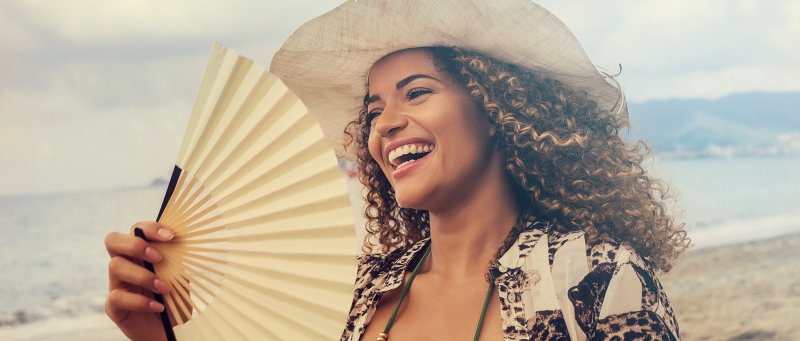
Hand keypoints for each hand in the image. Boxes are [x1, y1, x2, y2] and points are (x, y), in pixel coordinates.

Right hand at [104, 221, 173, 340]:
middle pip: (113, 240)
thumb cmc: (174, 299)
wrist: (169, 330)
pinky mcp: (113, 306)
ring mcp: (116, 284)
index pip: (136, 229)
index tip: (170, 236)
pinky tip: (158, 307)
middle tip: (157, 258)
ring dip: (143, 276)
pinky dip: (140, 301)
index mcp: (140, 254)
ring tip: (164, 288)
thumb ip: (177, 259)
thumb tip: (184, 241)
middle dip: (135, 244)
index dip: (149, 228)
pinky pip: (117, 297)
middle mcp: (125, 265)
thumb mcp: (180, 276)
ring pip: (115, 266)